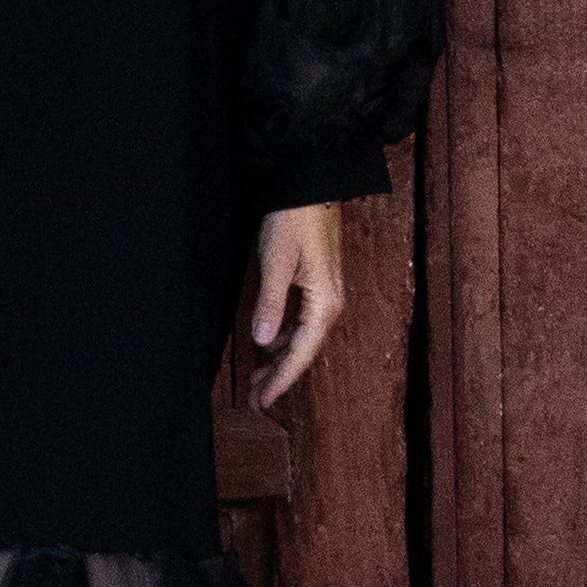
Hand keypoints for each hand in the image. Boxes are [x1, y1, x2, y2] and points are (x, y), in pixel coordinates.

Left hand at [248, 203, 343, 408]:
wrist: (312, 184)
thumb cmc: (294, 219)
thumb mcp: (277, 262)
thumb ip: (270, 303)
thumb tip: (263, 343)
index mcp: (325, 304)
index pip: (301, 354)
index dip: (281, 380)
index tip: (263, 401)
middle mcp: (330, 304)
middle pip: (304, 351)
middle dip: (279, 376)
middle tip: (256, 400)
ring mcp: (325, 295)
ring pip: (302, 339)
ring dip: (281, 360)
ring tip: (258, 381)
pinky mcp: (317, 285)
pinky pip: (302, 323)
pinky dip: (284, 339)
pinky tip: (270, 346)